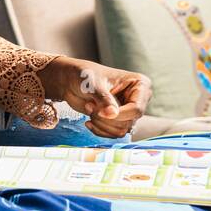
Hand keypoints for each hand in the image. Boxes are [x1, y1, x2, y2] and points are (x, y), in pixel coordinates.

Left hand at [38, 56, 152, 138]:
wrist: (71, 80)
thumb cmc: (83, 75)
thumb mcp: (93, 84)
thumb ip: (104, 99)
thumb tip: (113, 114)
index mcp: (139, 84)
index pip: (136, 109)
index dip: (117, 114)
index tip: (97, 110)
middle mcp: (138, 99)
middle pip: (129, 122)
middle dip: (105, 119)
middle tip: (89, 106)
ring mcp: (129, 111)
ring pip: (122, 131)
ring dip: (101, 125)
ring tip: (89, 109)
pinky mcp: (119, 120)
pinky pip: (114, 134)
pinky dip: (99, 130)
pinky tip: (88, 122)